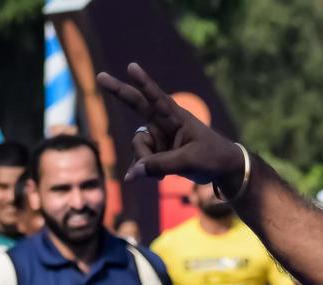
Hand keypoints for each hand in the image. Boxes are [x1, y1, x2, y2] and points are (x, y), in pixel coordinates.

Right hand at [96, 64, 244, 187]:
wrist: (222, 169)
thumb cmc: (212, 157)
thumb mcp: (190, 161)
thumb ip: (162, 165)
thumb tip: (135, 172)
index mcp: (177, 117)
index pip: (158, 98)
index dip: (144, 83)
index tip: (132, 67)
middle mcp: (164, 123)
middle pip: (137, 104)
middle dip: (119, 91)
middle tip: (100, 76)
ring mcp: (158, 136)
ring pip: (139, 146)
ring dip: (146, 162)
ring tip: (163, 176)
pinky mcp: (156, 151)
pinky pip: (141, 160)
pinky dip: (140, 170)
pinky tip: (132, 178)